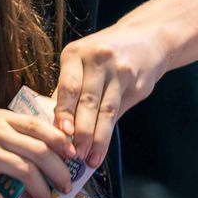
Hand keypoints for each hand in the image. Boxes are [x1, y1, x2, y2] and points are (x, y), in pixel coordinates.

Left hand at [53, 23, 160, 168]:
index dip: (65, 111)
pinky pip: (120, 111)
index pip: (69, 86)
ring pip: (106, 110)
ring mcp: (120, 70)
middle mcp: (98, 59)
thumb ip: (69, 89)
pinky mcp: (137, 82)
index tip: (61, 133)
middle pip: (88, 100)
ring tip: (91, 159)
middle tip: (75, 154)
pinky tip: (103, 147)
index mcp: (75, 54)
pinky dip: (110, 132)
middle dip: (82, 131)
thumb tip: (50, 122)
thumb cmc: (103, 56)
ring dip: (98, 138)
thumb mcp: (82, 62)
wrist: (146, 38)